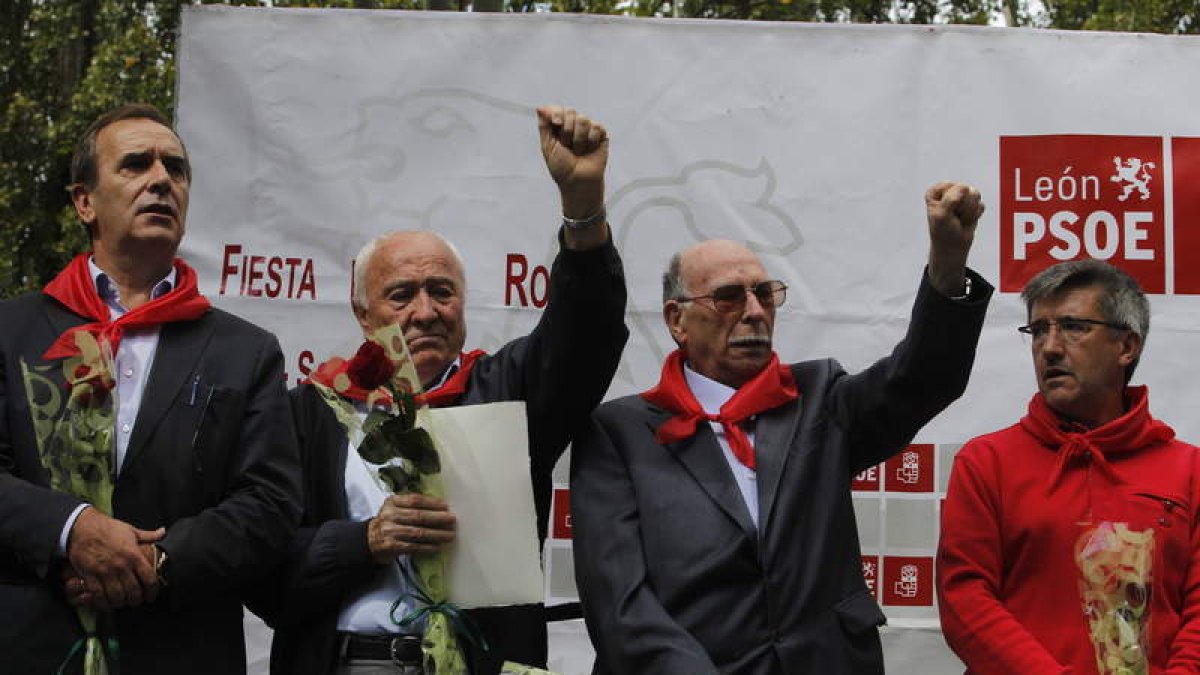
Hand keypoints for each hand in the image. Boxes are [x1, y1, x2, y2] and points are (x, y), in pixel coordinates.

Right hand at [66, 507, 163, 610]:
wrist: (81, 527)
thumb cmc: (108, 528)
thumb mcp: (131, 530)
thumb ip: (148, 535)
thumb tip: (163, 532)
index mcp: (134, 555)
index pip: (149, 579)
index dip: (152, 592)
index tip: (151, 596)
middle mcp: (121, 565)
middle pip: (133, 591)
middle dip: (136, 600)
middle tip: (136, 602)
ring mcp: (104, 571)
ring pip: (116, 596)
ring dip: (121, 603)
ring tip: (122, 602)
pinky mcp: (89, 575)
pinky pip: (98, 595)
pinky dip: (103, 603)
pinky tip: (107, 604)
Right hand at [367, 493, 455, 562]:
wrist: (368, 540)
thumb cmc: (388, 522)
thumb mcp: (394, 508)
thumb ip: (411, 505)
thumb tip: (440, 508)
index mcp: (392, 502)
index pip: (415, 500)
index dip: (432, 503)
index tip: (446, 507)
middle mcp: (389, 515)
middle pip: (418, 516)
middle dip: (438, 518)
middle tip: (453, 520)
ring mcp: (389, 531)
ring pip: (418, 533)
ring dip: (437, 534)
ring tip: (450, 535)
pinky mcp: (391, 546)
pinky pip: (413, 547)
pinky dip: (427, 547)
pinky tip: (438, 547)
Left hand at [537, 105, 607, 219]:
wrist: (578, 182)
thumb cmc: (561, 167)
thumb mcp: (547, 146)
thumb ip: (544, 126)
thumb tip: (540, 107)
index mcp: (558, 128)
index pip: (557, 109)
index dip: (557, 113)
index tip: (556, 122)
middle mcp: (573, 126)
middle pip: (570, 111)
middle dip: (567, 130)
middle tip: (567, 146)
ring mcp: (587, 129)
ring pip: (583, 119)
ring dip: (578, 139)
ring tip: (579, 151)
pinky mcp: (601, 134)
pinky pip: (596, 127)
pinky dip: (591, 140)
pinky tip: (590, 150)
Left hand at [925, 181, 984, 297]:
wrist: (953, 246)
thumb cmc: (943, 231)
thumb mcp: (941, 215)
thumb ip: (950, 198)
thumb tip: (965, 187)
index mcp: (936, 192)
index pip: (949, 187)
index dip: (949, 201)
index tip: (944, 212)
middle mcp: (949, 191)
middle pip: (964, 189)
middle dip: (962, 206)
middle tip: (954, 217)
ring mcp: (962, 197)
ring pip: (974, 195)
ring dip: (969, 211)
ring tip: (960, 218)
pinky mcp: (973, 204)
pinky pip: (981, 205)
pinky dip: (975, 215)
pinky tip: (967, 220)